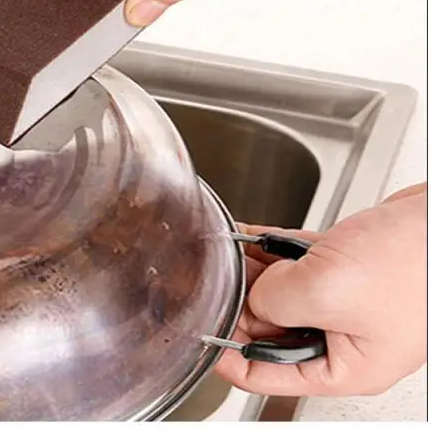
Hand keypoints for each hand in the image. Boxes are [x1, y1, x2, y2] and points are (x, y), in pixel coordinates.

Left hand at [216, 182, 426, 395]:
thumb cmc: (413, 264)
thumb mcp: (324, 291)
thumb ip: (275, 300)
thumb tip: (255, 296)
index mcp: (346, 365)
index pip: (271, 376)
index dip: (231, 357)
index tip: (204, 337)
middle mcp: (346, 338)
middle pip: (274, 331)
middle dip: (244, 306)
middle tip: (218, 287)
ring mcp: (349, 302)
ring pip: (286, 293)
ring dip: (255, 274)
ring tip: (231, 258)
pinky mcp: (351, 269)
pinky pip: (301, 264)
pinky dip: (274, 252)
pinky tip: (251, 238)